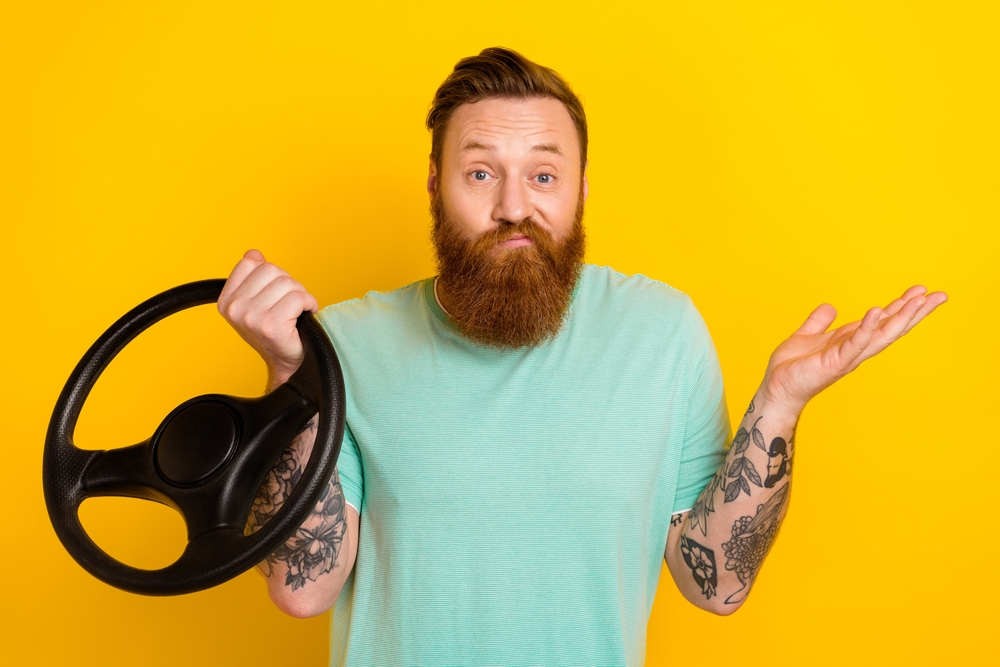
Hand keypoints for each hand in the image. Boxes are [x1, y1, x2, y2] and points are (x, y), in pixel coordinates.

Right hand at [217, 249, 318, 389]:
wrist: (285, 363)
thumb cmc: (273, 333)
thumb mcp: (254, 303)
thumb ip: (252, 277)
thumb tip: (254, 254)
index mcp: (226, 300)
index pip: (250, 263)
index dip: (270, 273)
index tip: (274, 291)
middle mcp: (234, 308)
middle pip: (271, 269)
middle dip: (287, 283)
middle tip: (289, 302)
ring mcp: (251, 317)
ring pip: (287, 283)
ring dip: (300, 294)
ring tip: (297, 310)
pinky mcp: (272, 325)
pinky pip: (299, 297)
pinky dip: (309, 303)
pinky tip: (306, 313)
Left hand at [761, 285, 947, 413]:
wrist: (776, 388)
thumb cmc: (792, 367)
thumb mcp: (807, 336)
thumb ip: (819, 322)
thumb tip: (830, 307)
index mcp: (851, 341)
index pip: (883, 321)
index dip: (902, 307)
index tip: (922, 291)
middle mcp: (855, 349)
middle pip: (892, 328)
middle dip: (915, 312)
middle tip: (940, 295)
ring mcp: (848, 356)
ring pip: (881, 335)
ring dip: (902, 317)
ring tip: (920, 300)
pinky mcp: (835, 362)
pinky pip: (854, 343)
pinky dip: (866, 328)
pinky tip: (876, 311)